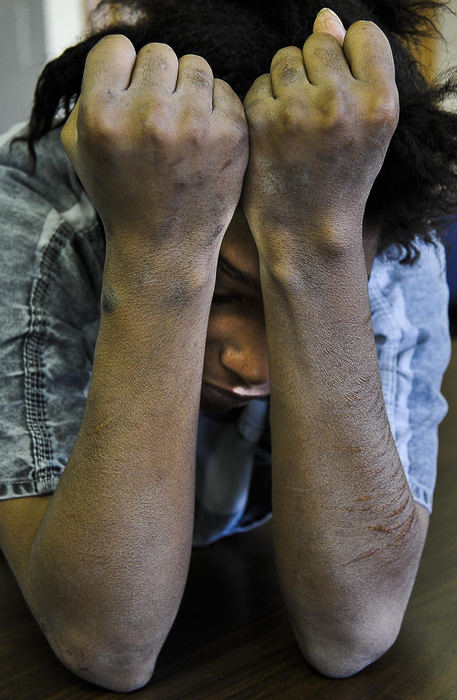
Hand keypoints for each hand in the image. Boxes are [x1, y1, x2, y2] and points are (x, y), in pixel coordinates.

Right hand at [61, 35, 247, 256]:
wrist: (164, 247)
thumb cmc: (120, 196)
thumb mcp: (82, 152)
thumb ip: (88, 97)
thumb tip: (119, 60)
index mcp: (102, 117)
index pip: (115, 47)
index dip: (121, 71)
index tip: (128, 96)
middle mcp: (148, 116)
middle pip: (158, 53)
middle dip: (157, 81)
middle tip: (157, 118)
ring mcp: (194, 125)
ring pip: (195, 65)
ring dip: (187, 90)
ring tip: (181, 127)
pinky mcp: (231, 135)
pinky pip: (223, 88)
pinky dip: (214, 108)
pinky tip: (203, 139)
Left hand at [240, 9, 398, 259]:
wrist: (308, 231)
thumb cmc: (341, 178)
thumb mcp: (367, 129)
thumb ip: (356, 72)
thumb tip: (326, 17)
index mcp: (380, 103)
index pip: (362, 34)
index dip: (348, 54)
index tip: (341, 85)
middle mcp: (342, 104)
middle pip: (319, 41)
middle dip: (314, 70)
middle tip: (315, 114)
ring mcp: (299, 112)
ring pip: (285, 58)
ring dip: (286, 83)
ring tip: (294, 123)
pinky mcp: (262, 122)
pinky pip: (259, 84)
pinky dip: (263, 104)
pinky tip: (273, 135)